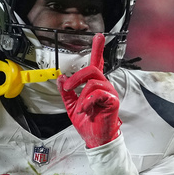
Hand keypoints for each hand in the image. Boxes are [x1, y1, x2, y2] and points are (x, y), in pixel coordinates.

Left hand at [57, 33, 121, 147]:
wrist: (95, 138)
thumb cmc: (87, 122)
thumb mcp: (71, 105)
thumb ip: (67, 92)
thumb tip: (61, 78)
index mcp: (95, 85)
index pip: (97, 63)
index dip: (97, 49)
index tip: (98, 36)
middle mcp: (104, 86)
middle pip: (91, 69)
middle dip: (76, 77)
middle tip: (67, 86)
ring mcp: (109, 92)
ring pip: (93, 82)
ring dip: (82, 95)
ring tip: (81, 107)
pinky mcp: (112, 101)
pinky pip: (98, 93)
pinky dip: (88, 102)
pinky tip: (86, 110)